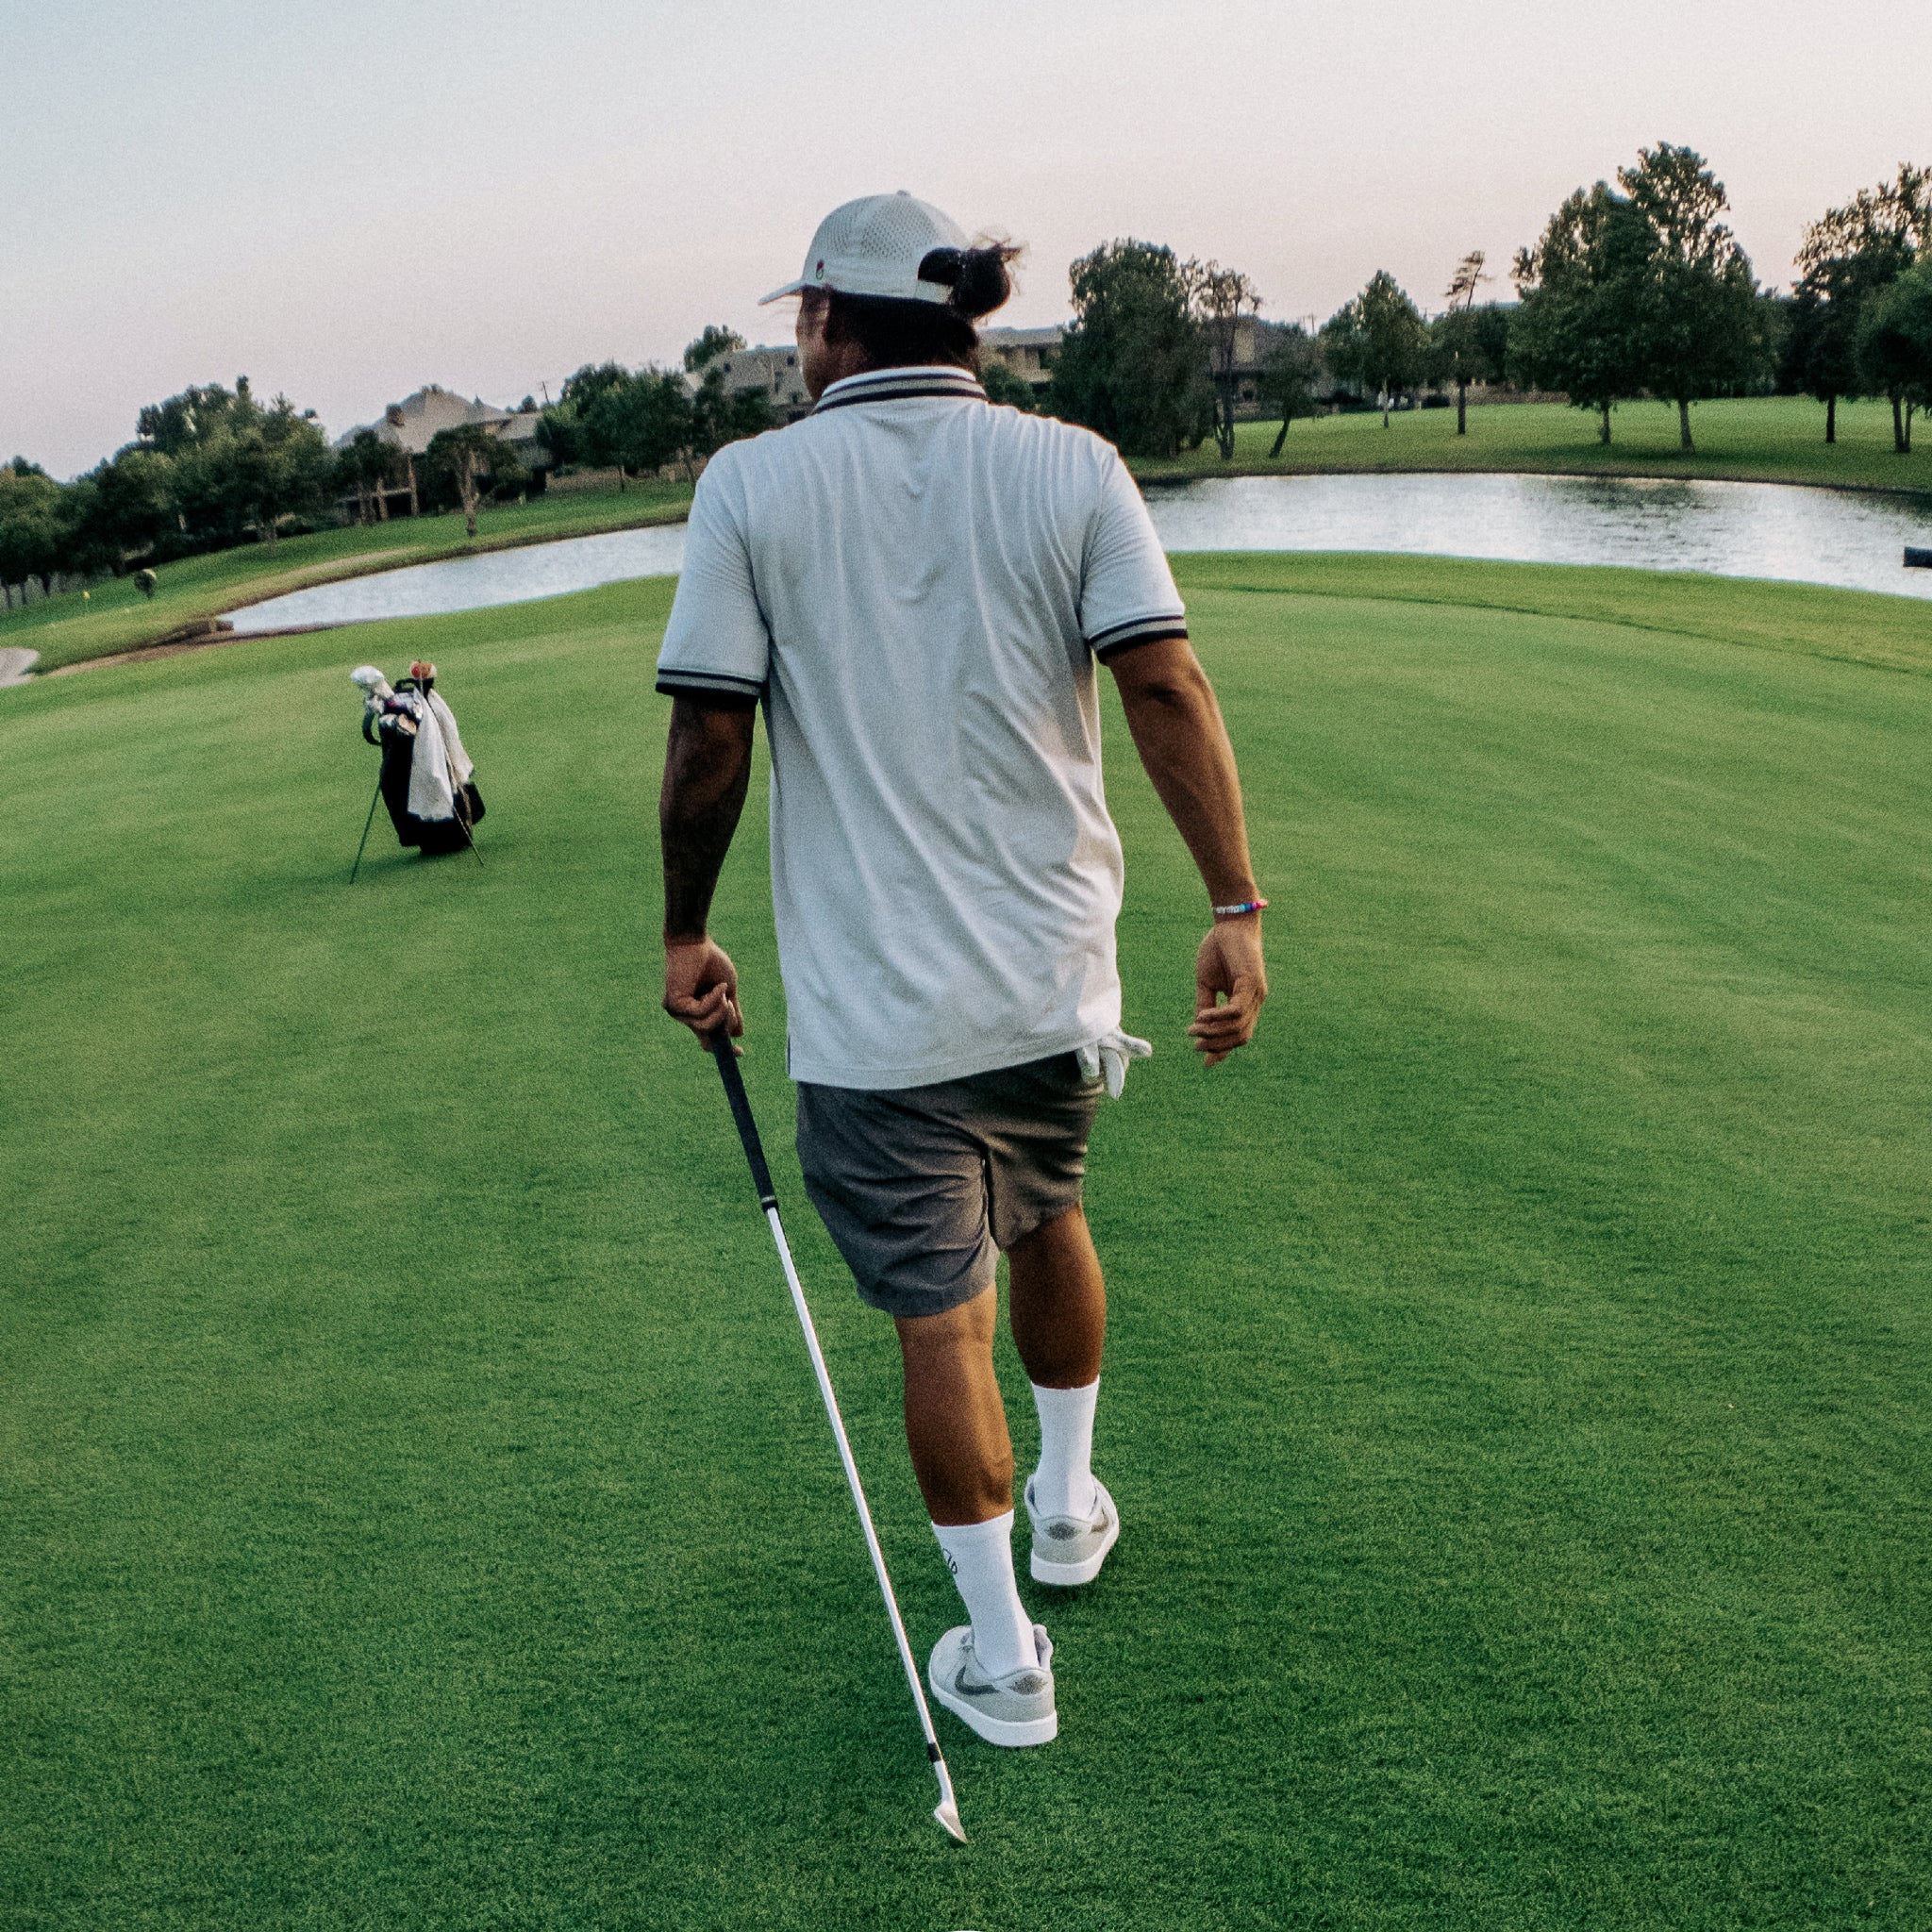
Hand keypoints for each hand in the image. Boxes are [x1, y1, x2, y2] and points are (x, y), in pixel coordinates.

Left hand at [663, 937, 742, 1049]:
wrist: (694, 942)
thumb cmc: (710, 961)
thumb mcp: (727, 991)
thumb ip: (731, 1011)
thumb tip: (738, 1033)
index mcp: (696, 1014)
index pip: (707, 1041)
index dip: (723, 1050)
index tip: (740, 1053)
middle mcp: (684, 1016)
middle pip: (710, 1039)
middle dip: (727, 1022)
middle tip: (730, 1002)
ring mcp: (678, 1013)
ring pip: (707, 1028)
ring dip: (721, 1011)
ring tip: (722, 990)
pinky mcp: (675, 1005)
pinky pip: (701, 1014)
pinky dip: (714, 1000)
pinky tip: (716, 987)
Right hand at [1189, 917, 1266, 1066]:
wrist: (1229, 923)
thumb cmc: (1219, 949)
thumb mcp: (1207, 984)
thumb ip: (1205, 1006)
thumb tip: (1198, 1029)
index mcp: (1246, 1002)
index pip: (1239, 1034)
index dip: (1224, 1050)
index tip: (1205, 1062)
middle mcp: (1255, 1001)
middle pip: (1241, 1036)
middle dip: (1217, 1045)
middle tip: (1195, 1045)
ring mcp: (1256, 993)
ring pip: (1238, 1026)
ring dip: (1214, 1033)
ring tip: (1194, 1030)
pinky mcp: (1252, 983)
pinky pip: (1236, 1010)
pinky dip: (1218, 1017)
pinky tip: (1202, 1016)